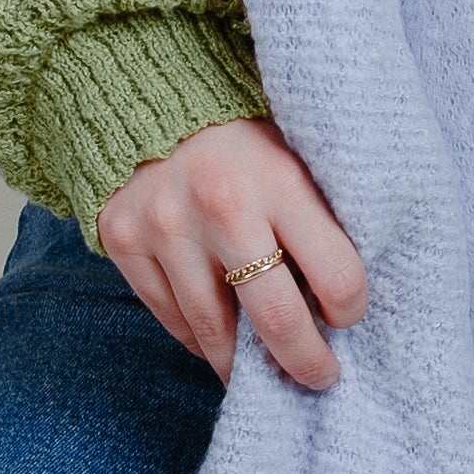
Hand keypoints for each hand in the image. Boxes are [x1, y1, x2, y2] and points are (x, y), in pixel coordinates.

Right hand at [94, 119, 370, 392]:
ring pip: (215, 333)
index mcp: (280, 180)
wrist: (149, 95)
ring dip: (246, 364)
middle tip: (320, 378)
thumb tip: (341, 304)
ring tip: (266, 371)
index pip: (337, 276)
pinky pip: (171, 319)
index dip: (351, 309)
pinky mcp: (122, 240)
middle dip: (306, 363)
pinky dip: (201, 338)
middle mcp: (220, 207)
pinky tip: (221, 337)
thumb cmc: (244, 139)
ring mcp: (164, 227)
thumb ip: (320, 220)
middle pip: (277, 321)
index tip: (347, 316)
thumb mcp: (296, 158)